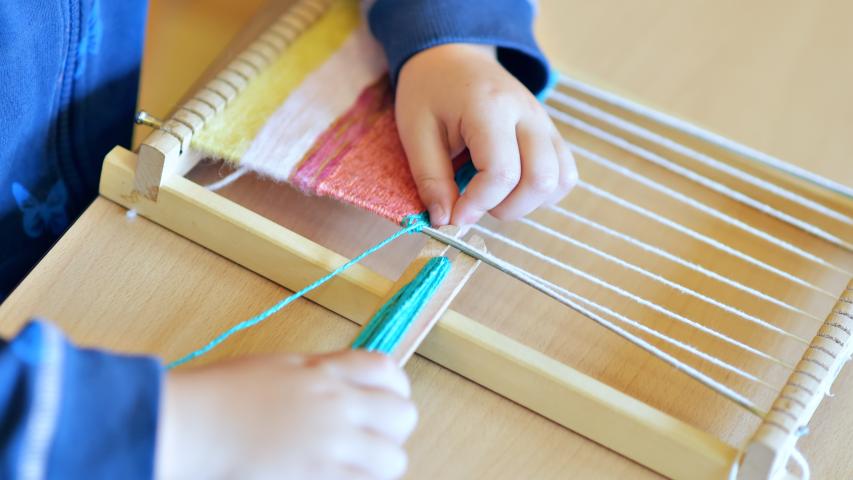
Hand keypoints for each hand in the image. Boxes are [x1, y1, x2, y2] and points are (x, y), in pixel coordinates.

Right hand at [155, 350, 416, 479]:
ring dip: (380, 462)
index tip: (384, 400)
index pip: (387, 370)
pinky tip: (339, 476)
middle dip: (393, 428)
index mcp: (324, 371)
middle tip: (372, 438)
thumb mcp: (278, 368)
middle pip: (403, 414)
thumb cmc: (220, 395)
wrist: (191, 423)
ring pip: (393, 458)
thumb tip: (338, 382)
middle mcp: (336, 403)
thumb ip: (316, 375)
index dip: (394, 388)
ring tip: (357, 466)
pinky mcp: (319, 473)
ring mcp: (330, 441)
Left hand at [396, 43, 576, 225]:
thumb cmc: (430, 91)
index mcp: (490, 108)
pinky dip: (543, 193)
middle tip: (474, 204)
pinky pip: (565, 174)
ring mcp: (545, 123)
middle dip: (506, 208)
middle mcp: (528, 114)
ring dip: (527, 203)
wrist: (454, 56)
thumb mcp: (415, 132)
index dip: (478, 205)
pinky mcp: (551, 133)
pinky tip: (512, 188)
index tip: (453, 216)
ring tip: (493, 195)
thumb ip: (431, 178)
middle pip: (540, 180)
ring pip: (560, 181)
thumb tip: (446, 221)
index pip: (502, 173)